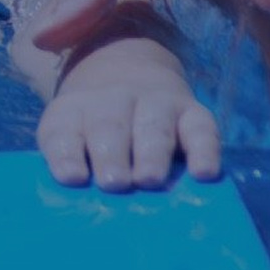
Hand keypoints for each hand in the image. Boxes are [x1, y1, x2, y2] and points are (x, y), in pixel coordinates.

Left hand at [36, 40, 221, 190]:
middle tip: (114, 183)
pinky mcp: (194, 113)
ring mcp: (155, 103)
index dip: (67, 155)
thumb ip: (69, 164)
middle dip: (111, 156)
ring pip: (154, 126)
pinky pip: (201, 129)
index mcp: (74, 111)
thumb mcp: (69, 136)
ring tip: (150, 180)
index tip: (72, 178)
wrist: (126, 67)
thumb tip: (77, 202)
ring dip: (152, 154)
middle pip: (109, 127)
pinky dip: (204, 150)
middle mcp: (113, 101)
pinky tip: (203, 173)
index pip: (64, 132)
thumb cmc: (93, 128)